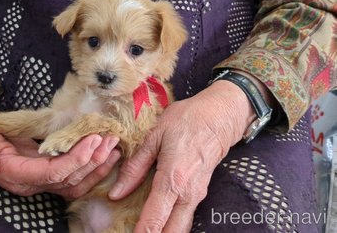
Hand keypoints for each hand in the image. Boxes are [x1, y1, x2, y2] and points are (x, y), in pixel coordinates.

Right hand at [0, 85, 120, 198]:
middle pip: (69, 179)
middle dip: (92, 160)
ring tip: (114, 144)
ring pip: (77, 181)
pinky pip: (76, 176)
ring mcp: (43, 179)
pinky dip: (94, 165)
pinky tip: (108, 151)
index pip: (52, 173)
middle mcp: (33, 183)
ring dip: (98, 164)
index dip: (74, 159)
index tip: (93, 139)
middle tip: (110, 139)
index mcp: (17, 176)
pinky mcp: (50, 172)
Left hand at [109, 80, 257, 231]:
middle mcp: (187, 194)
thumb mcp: (154, 137)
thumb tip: (116, 193)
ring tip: (143, 229)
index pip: (154, 219)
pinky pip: (185, 218)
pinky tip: (158, 222)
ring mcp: (197, 196)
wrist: (219, 115)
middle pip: (171, 232)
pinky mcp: (200, 193)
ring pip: (180, 228)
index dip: (140, 232)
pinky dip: (171, 225)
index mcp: (173, 179)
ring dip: (163, 232)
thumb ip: (135, 167)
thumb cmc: (186, 120)